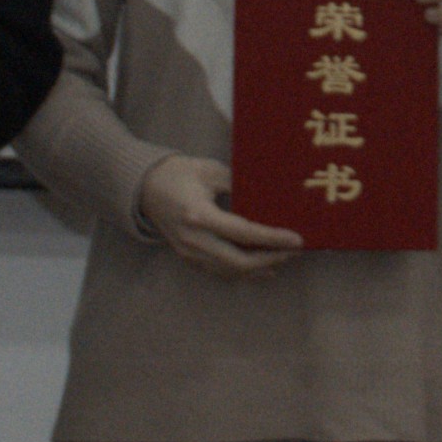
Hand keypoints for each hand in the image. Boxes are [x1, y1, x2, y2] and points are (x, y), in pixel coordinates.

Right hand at [137, 148, 307, 275]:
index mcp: (199, 215)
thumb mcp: (210, 170)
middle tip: (294, 250)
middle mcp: (193, 239)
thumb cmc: (179, 173)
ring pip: (230, 271)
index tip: (296, 240)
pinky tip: (263, 269)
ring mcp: (189, 252)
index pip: (243, 233)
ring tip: (283, 257)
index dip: (271, 239)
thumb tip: (269, 197)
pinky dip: (243, 271)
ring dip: (259, 268)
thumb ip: (238, 184)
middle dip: (270, 259)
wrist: (144, 187)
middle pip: (239, 261)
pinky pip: (220, 271)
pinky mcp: (188, 257)